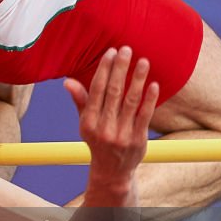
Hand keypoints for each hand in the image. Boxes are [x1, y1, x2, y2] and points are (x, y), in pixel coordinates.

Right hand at [64, 46, 158, 196]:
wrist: (112, 171)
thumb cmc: (98, 141)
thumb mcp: (85, 123)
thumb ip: (80, 101)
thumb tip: (67, 81)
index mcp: (88, 121)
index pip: (97, 90)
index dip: (104, 70)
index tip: (111, 52)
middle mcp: (103, 127)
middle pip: (113, 92)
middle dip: (120, 69)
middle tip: (127, 50)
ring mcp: (121, 134)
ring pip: (130, 101)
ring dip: (137, 79)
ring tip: (143, 61)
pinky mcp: (138, 140)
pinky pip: (144, 116)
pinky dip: (149, 99)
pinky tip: (154, 84)